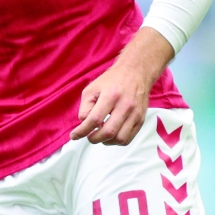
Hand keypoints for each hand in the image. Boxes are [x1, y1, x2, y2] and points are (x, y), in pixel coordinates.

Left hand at [70, 27, 173, 145]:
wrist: (136, 73)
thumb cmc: (111, 81)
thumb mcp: (92, 88)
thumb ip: (85, 106)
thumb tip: (84, 123)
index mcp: (111, 96)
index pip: (95, 119)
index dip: (82, 131)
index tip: (74, 136)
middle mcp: (125, 106)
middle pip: (108, 132)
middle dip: (94, 138)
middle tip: (88, 136)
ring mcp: (135, 114)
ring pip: (120, 139)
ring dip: (106, 142)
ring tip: (99, 136)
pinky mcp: (141, 120)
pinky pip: (128, 138)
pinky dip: (116, 141)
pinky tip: (110, 136)